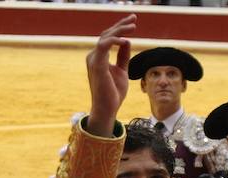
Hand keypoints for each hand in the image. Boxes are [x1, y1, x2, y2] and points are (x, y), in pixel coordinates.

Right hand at [85, 14, 136, 136]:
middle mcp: (94, 56)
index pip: (108, 37)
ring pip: (105, 37)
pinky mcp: (97, 65)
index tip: (133, 21)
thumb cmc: (113, 93)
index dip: (120, 28)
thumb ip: (123, 56)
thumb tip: (128, 41)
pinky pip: (104, 46)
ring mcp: (94, 60)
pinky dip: (114, 41)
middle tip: (134, 18)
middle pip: (106, 34)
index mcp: (99, 57)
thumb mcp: (122, 71)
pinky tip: (125, 40)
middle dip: (121, 24)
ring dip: (119, 30)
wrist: (108, 109)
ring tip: (133, 26)